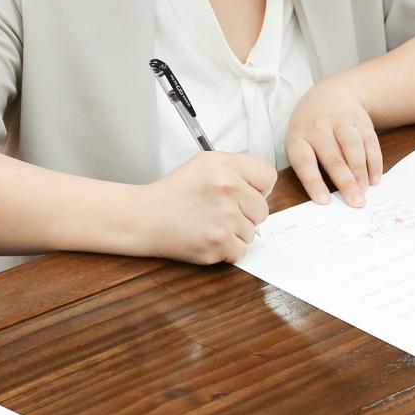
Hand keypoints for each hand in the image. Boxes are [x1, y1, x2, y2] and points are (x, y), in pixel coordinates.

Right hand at [138, 150, 275, 264]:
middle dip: (246, 213)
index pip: (268, 177)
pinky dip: (227, 249)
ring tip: (209, 223)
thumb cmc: (176, 192)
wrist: (146, 217)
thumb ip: (238, 168)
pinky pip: (241, 250)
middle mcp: (227, 190)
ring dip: (234, 232)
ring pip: (252, 232)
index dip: (257, 187)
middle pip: (263, 209)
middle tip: (219, 210)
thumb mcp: (205, 163)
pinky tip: (209, 237)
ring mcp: (224, 219)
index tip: (243, 193)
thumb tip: (263, 189)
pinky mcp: (218, 244)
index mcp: (225, 167)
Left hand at [286, 75, 382, 205]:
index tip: (324, 201)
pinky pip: (370, 142)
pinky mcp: (361, 120)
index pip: (304, 162)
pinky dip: (374, 162)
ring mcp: (341, 121)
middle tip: (355, 202)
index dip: (314, 182)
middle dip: (346, 182)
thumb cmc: (310, 128)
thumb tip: (324, 199)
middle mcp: (318, 127)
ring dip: (361, 172)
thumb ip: (307, 164)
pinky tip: (374, 178)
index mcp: (298, 136)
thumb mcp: (298, 139)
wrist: (331, 94)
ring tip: (365, 191)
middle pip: (333, 158)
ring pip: (353, 148)